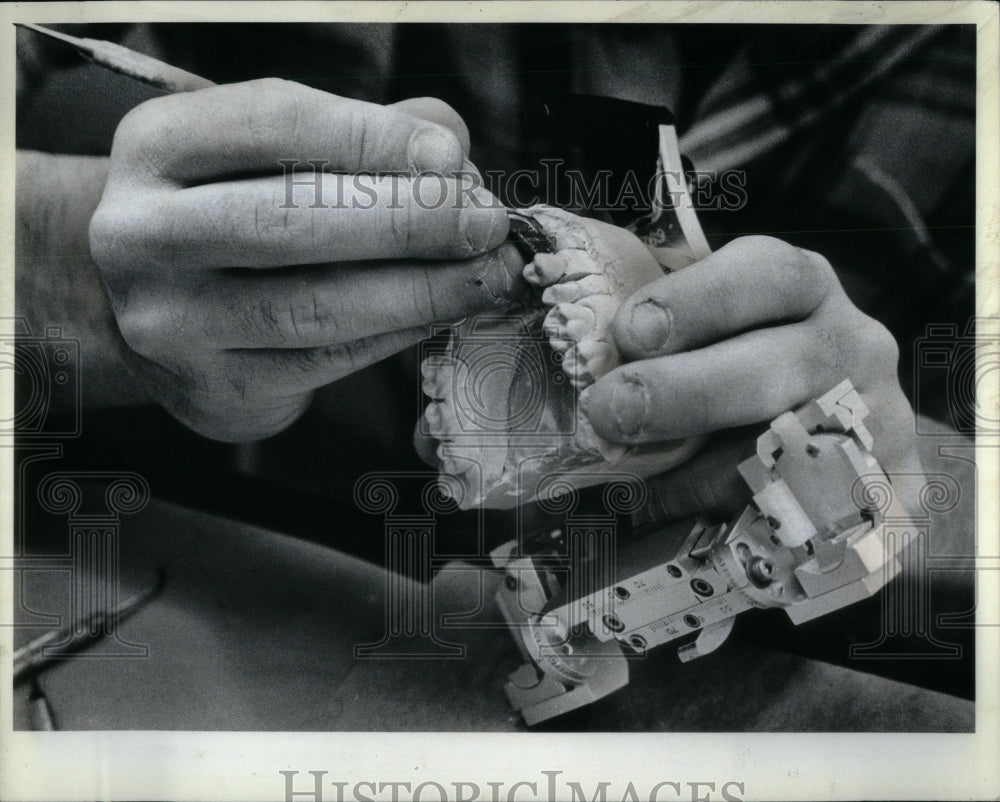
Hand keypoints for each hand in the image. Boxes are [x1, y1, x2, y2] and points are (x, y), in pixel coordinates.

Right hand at [90, 79, 520, 440]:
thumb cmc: (237, 206)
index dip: (373, 139)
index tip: (451, 158)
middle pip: (288, 221)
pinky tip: (443, 312)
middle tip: (486, 223)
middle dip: (407, 222)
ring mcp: (170, 321)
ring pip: (310, 307)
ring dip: (419, 291)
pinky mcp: (212, 386)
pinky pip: (322, 363)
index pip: (275, 125)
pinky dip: (396, 334)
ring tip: (486, 275)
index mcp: (158, 144)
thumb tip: (451, 150)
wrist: (159, 301)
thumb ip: (365, 135)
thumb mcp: (276, 149)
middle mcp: (142, 233)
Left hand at [580, 235, 923, 519]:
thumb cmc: (750, 365)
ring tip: (646, 484)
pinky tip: (698, 513)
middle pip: (778, 365)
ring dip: (706, 471)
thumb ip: (665, 337)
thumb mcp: (715, 331)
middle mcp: (851, 344)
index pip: (767, 274)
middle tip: (611, 411)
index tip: (629, 332)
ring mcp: (879, 416)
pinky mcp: (887, 486)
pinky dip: (744, 516)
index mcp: (802, 288)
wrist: (845, 433)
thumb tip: (586, 359)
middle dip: (686, 391)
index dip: (695, 301)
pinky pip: (811, 510)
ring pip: (794, 447)